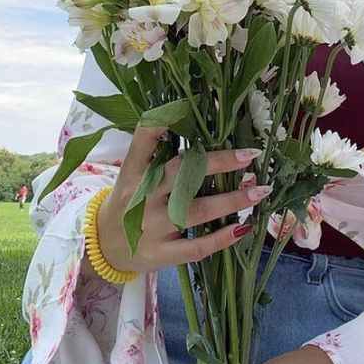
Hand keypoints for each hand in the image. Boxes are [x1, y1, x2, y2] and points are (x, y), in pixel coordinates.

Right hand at [95, 123, 270, 273]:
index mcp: (133, 170)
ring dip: (232, 200)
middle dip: (219, 163)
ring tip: (259, 190)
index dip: (162, 122)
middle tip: (250, 155)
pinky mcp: (160, 255)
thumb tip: (209, 131)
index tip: (188, 108)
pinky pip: (197, 247)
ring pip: (197, 211)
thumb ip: (160, 155)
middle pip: (181, 173)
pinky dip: (223, 238)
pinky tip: (243, 227)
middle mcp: (141, 196)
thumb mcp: (134, 174)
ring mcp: (150, 227)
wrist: (104, 246)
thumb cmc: (130, 200)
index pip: (143, 139)